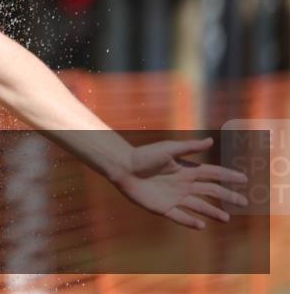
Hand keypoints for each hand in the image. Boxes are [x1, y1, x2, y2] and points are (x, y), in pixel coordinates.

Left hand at [113, 137, 248, 229]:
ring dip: (213, 212)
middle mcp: (183, 184)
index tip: (244, 178)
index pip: (212, 173)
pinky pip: (180, 216)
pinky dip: (190, 221)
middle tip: (244, 202)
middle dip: (227, 196)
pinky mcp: (162, 207)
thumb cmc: (144, 155)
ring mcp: (174, 196)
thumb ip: (189, 147)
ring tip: (226, 219)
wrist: (123, 167)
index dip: (228, 176)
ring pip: (198, 206)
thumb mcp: (168, 149)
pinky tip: (202, 226)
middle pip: (210, 191)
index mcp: (186, 169)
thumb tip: (210, 140)